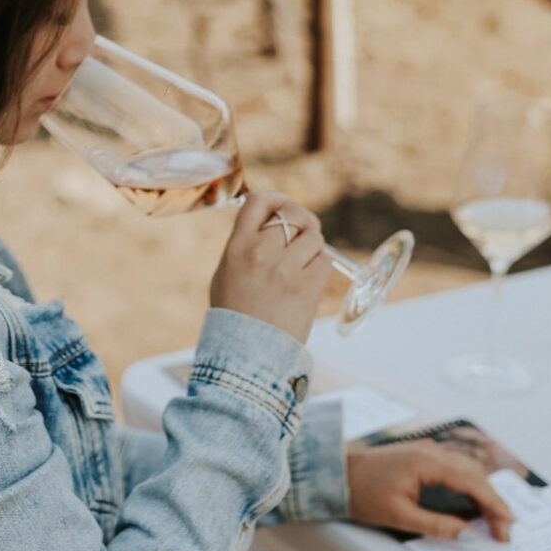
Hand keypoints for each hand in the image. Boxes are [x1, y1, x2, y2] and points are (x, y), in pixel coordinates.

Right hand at [209, 192, 333, 342]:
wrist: (246, 352)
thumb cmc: (235, 314)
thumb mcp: (226, 272)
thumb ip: (245, 244)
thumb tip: (269, 221)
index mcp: (237, 246)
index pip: (259, 202)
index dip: (277, 199)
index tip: (283, 204)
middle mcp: (261, 252)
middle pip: (293, 215)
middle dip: (301, 221)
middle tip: (302, 232)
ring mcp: (285, 269)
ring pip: (313, 236)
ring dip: (313, 245)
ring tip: (304, 260)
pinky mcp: (307, 287)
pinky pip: (325, 261)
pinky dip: (321, 265)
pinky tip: (310, 276)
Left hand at [345, 439, 515, 541]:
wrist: (335, 472)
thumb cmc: (362, 493)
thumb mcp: (399, 516)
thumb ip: (437, 526)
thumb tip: (470, 535)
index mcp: (427, 462)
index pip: (473, 482)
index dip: (494, 507)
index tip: (506, 529)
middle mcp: (432, 450)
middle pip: (475, 474)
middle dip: (494, 502)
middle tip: (505, 531)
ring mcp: (427, 449)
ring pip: (468, 468)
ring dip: (485, 492)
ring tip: (496, 519)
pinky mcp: (422, 454)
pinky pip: (456, 466)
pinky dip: (471, 484)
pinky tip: (475, 501)